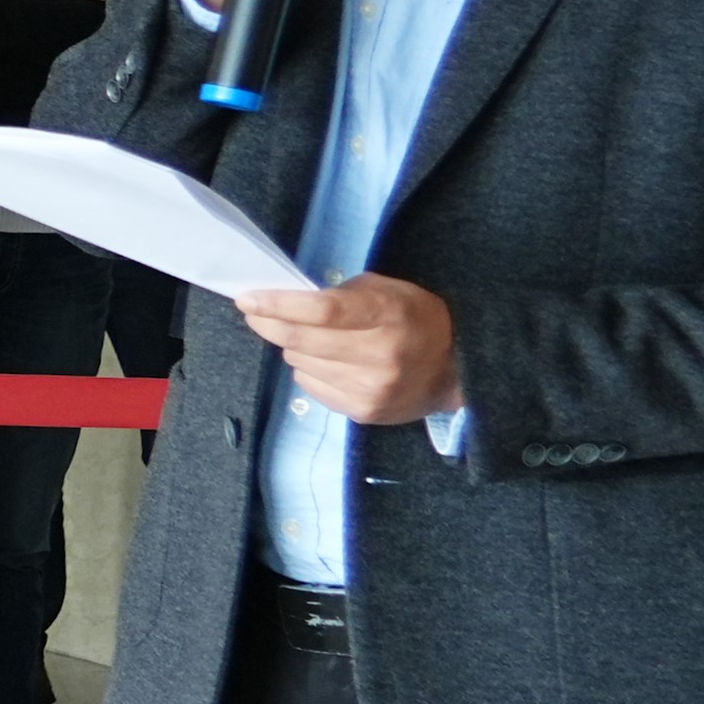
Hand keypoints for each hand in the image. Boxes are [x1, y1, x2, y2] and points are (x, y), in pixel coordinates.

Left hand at [235, 273, 457, 424]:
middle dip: (269, 324)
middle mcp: (379, 355)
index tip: (247, 299)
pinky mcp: (361, 411)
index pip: (322, 311)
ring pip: (299, 363)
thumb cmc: (415, 319)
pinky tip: (329, 362)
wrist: (455, 371)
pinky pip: (310, 385)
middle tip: (256, 313)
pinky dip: (309, 369)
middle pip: (300, 340)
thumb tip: (289, 301)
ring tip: (314, 339)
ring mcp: (369, 388)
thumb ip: (342, 294)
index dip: (279, 305)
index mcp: (388, 315)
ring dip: (295, 348)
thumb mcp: (389, 291)